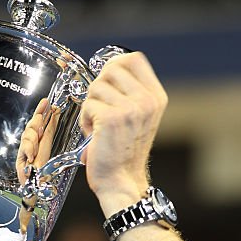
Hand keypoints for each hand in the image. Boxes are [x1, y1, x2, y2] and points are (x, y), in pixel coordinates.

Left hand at [80, 53, 167, 213]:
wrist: (121, 182)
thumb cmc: (124, 153)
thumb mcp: (138, 118)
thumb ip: (129, 93)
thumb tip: (108, 68)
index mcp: (156, 98)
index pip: (134, 59)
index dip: (115, 64)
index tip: (107, 81)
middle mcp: (147, 101)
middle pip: (112, 69)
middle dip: (99, 87)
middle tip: (100, 108)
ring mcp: (131, 109)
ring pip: (96, 87)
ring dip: (90, 106)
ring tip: (97, 125)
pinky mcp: (111, 119)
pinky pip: (87, 105)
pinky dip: (85, 120)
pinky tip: (93, 135)